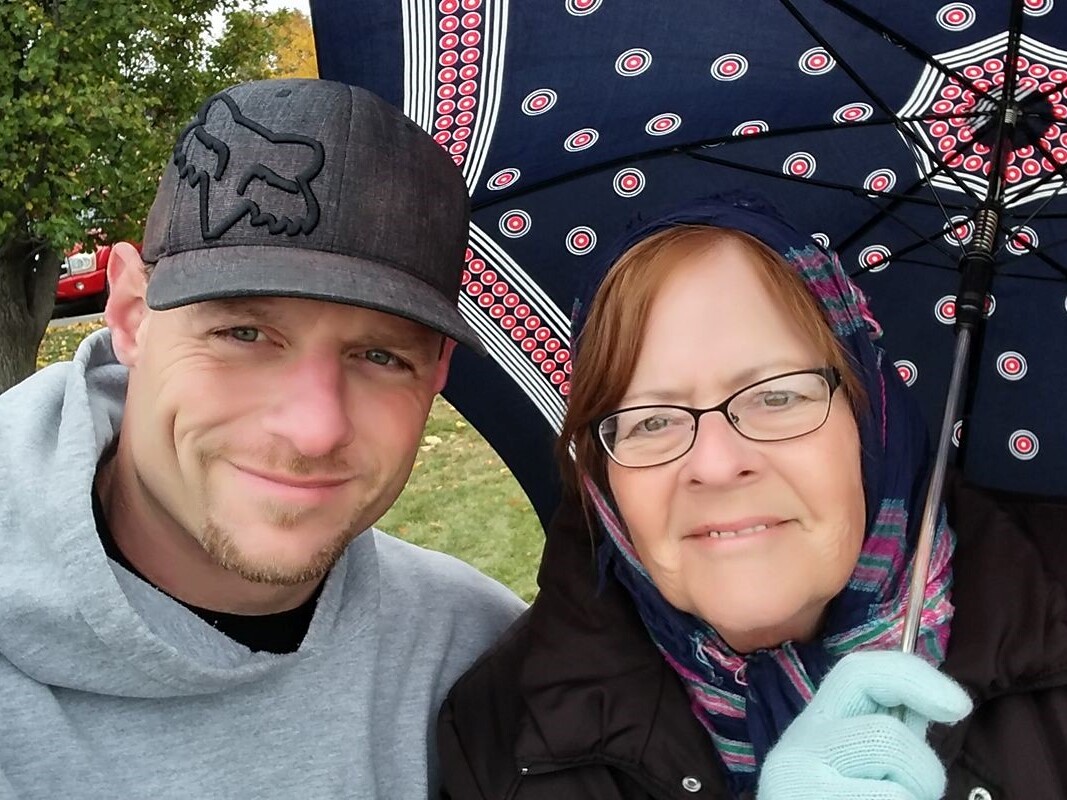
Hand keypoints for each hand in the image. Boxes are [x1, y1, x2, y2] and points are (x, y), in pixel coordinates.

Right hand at [757, 650, 972, 799]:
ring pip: (899, 789)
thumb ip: (887, 732)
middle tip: (915, 794)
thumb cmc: (841, 798)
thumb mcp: (858, 763)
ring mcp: (800, 783)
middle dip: (922, 770)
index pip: (859, 672)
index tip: (958, 705)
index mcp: (815, 722)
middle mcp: (798, 745)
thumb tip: (934, 701)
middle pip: (888, 737)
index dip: (914, 678)